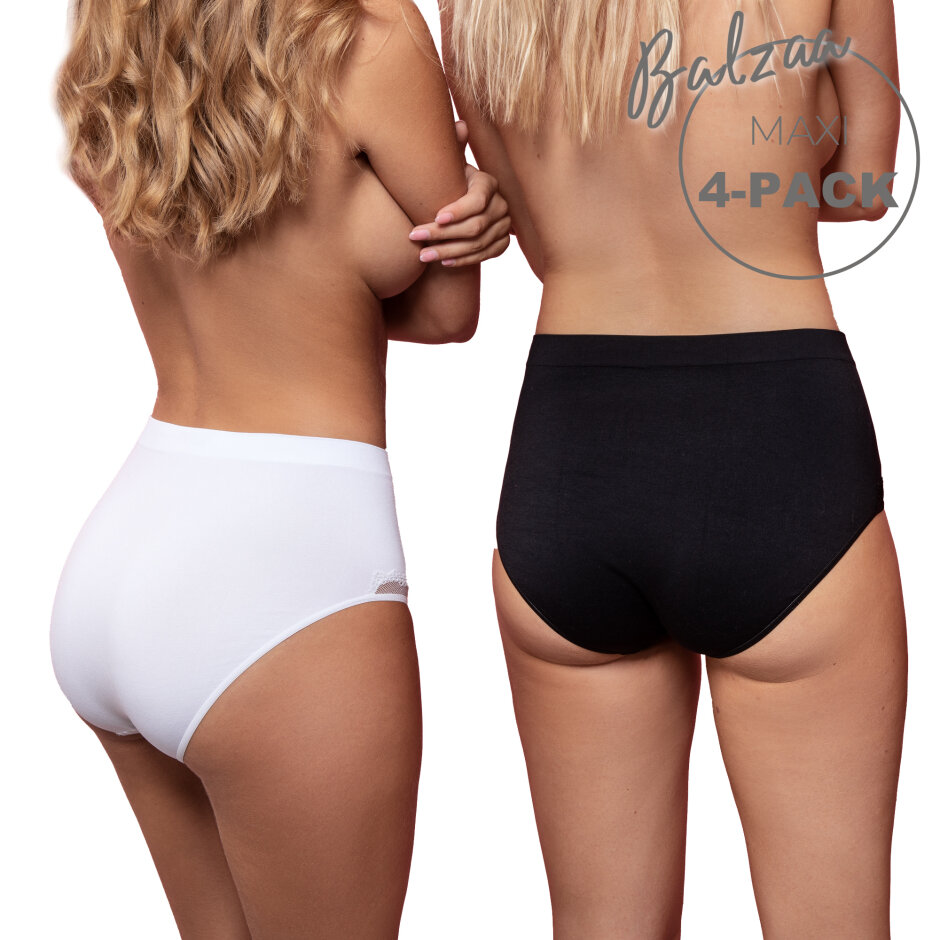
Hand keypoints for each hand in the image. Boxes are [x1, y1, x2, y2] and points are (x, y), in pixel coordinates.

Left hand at [408, 121, 512, 266]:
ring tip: (422, 255)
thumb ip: (451, 148)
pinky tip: (443, 262)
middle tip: (415, 237)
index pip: (477, 200)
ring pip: (477, 244)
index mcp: (488, 183)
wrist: (461, 207)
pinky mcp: (502, 244)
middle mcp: (501, 205)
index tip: (435, 217)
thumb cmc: (449, 182)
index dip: (457, 210)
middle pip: (474, 226)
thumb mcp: (449, 165)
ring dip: (448, 251)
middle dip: (443, 234)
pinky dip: (463, 260)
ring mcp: (504, 226)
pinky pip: (484, 256)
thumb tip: (460, 125)